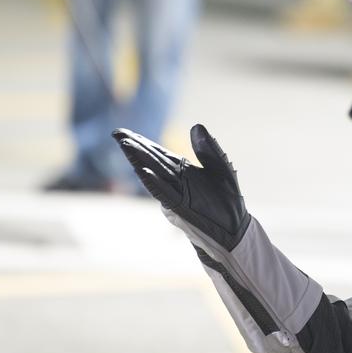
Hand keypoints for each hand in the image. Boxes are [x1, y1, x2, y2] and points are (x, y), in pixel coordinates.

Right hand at [112, 125, 249, 251]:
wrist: (233, 227)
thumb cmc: (226, 198)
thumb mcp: (220, 168)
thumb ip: (208, 149)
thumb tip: (196, 125)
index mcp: (182, 169)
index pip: (158, 153)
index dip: (142, 142)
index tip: (124, 132)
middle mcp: (175, 180)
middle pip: (152, 161)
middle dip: (135, 147)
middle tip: (117, 134)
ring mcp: (176, 193)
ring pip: (154, 175)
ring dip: (140, 161)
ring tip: (125, 146)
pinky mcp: (182, 207)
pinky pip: (165, 194)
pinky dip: (155, 184)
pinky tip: (144, 172)